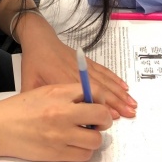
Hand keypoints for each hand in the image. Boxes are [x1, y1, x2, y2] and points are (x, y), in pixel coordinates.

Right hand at [0, 83, 111, 161]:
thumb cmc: (20, 108)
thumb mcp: (45, 91)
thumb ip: (68, 94)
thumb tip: (92, 100)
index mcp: (59, 93)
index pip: (95, 91)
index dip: (101, 98)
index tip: (97, 103)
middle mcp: (62, 113)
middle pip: (101, 116)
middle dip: (103, 119)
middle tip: (97, 121)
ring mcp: (61, 135)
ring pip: (96, 139)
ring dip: (93, 137)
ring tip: (83, 134)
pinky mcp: (57, 153)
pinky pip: (84, 155)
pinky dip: (83, 150)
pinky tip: (74, 144)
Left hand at [19, 18, 136, 118]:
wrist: (39, 40)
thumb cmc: (33, 63)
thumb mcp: (28, 83)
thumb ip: (33, 101)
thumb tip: (35, 120)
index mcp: (62, 81)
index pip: (85, 97)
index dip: (100, 107)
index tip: (114, 117)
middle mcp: (77, 74)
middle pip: (100, 89)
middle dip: (117, 102)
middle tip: (131, 113)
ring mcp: (84, 67)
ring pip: (105, 81)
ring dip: (120, 92)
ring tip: (132, 104)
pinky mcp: (87, 62)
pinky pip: (104, 71)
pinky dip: (116, 79)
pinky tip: (125, 87)